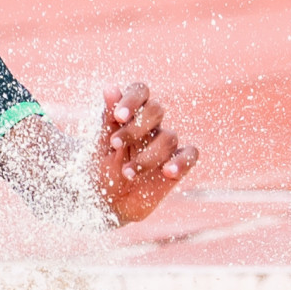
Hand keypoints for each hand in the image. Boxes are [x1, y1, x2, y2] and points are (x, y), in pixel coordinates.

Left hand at [94, 83, 197, 224]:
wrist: (108, 202)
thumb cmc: (102, 169)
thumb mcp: (100, 145)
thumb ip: (108, 119)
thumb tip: (111, 88)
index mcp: (131, 114)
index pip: (140, 91)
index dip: (132, 99)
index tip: (118, 117)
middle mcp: (151, 126)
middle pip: (156, 110)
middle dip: (135, 129)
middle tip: (115, 145)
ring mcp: (165, 144)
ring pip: (169, 137)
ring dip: (146, 156)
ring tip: (126, 173)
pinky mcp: (177, 164)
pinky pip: (190, 154)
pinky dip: (180, 162)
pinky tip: (167, 172)